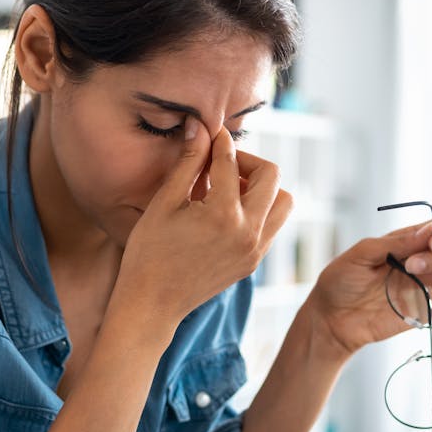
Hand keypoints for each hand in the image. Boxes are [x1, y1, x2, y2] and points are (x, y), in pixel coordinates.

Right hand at [114, 121, 293, 327]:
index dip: (218, 141)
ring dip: (262, 187)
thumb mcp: (164, 203)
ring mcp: (255, 250)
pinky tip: (228, 211)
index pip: (231, 161)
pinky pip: (272, 225)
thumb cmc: (148, 253)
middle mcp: (248, 232)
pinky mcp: (254, 262)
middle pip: (271, 176)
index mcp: (223, 214)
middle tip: (221, 164)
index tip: (209, 133)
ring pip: (283, 202)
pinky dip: (259, 209)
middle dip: (247, 161)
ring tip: (229, 189)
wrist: (152, 304)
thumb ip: (188, 163)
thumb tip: (200, 126)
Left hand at [305, 216, 431, 356]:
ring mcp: (429, 287)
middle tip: (412, 267)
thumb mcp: (360, 255)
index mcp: (409, 241)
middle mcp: (425, 261)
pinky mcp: (429, 312)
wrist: (331, 318)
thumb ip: (394, 243)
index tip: (431, 243)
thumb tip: (426, 233)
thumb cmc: (341, 281)